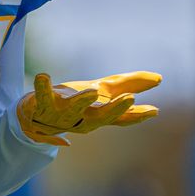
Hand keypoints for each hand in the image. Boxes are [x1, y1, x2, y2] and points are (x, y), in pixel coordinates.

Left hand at [17, 71, 160, 145]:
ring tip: (92, 90)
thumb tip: (159, 78)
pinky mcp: (41, 105)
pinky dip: (42, 87)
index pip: (121, 118)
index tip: (154, 110)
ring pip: (72, 110)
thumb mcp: (103, 91)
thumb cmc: (74, 103)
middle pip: (101, 117)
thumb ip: (129, 84)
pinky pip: (41, 96)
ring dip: (82, 102)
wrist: (35, 116)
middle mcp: (81, 119)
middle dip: (115, 109)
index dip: (137, 115)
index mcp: (98, 116)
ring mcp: (61, 114)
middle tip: (130, 98)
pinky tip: (44, 76)